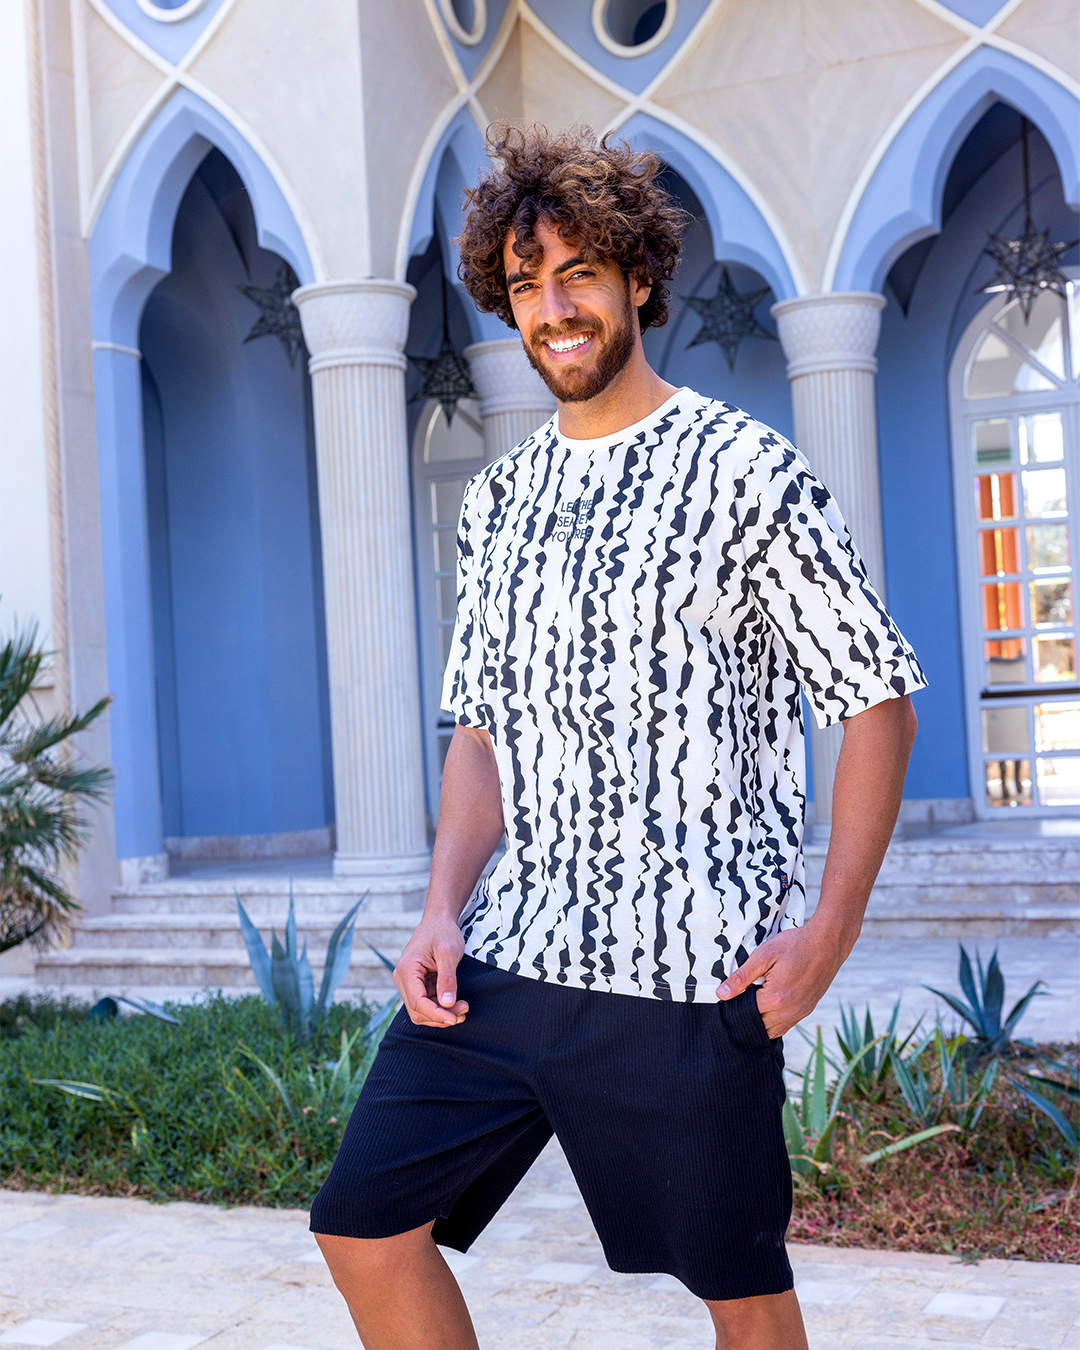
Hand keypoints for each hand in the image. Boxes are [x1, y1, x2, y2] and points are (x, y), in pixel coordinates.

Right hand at [394, 916, 469, 1027]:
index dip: (436, 1014)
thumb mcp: (449, 952)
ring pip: (421, 1011)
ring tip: (463, 1010)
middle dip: (440, 1016)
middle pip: (418, 1011)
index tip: (455, 1017)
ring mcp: (409, 984)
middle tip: (464, 1011)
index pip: (417, 1002)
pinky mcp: (417, 985)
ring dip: (441, 1015)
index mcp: (407, 970)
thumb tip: (447, 1003)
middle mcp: (403, 979)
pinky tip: (456, 1006)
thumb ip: (447, 978)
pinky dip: (441, 1008)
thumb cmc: (443, 932)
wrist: (439, 921)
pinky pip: (427, 1004)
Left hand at [715, 922, 852, 1038]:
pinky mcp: (807, 1010)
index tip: (728, 998)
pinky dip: (774, 1022)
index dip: (735, 1006)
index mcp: (775, 999)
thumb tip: (721, 994)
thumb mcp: (764, 955)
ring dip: (760, 1022)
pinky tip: (767, 1009)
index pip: (745, 1013)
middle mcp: (789, 1012)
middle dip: (746, 1017)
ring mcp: (800, 1013)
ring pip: (773, 1030)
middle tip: (738, 1002)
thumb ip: (742, 976)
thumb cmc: (795, 945)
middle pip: (759, 1026)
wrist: (828, 943)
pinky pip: (786, 1026)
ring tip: (751, 1006)